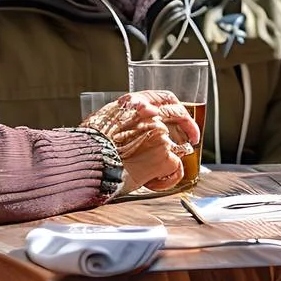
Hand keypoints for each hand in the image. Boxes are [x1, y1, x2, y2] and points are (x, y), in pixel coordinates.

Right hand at [81, 90, 201, 193]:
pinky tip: (153, 182)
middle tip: (192, 140)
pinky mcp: (165, 156)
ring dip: (169, 160)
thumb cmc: (90, 144)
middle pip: (180, 118)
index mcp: (136, 102)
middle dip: (189, 129)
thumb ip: (125, 117)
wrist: (88, 161)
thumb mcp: (106, 119)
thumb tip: (135, 122)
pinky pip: (176, 168)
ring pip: (177, 147)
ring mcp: (161, 135)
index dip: (178, 107)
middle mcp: (152, 115)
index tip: (184, 116)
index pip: (166, 98)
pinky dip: (168, 177)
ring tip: (153, 172)